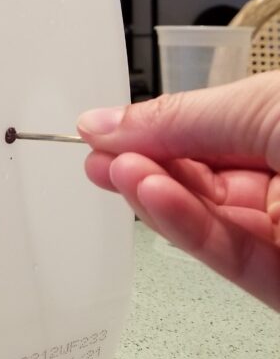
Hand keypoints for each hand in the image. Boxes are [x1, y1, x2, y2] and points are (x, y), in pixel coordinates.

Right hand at [77, 73, 279, 310]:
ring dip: (154, 196)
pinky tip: (148, 196)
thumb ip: (179, 119)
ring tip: (113, 172)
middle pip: (198, 179)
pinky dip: (181, 227)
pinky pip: (226, 256)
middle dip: (144, 165)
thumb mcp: (261, 102)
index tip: (98, 132)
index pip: (206, 133)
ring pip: (204, 220)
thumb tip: (101, 124)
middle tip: (96, 160)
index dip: (151, 132)